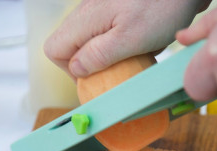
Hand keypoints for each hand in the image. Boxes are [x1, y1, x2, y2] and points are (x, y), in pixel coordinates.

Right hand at [44, 0, 209, 78]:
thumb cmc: (162, 6)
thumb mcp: (130, 39)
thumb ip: (98, 55)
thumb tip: (76, 69)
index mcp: (84, 18)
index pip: (54, 50)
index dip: (69, 70)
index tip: (94, 78)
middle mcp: (87, 12)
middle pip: (71, 46)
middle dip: (91, 63)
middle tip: (116, 70)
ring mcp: (102, 10)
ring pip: (90, 41)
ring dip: (108, 55)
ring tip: (133, 55)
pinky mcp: (117, 10)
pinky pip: (109, 34)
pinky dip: (122, 44)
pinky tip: (143, 44)